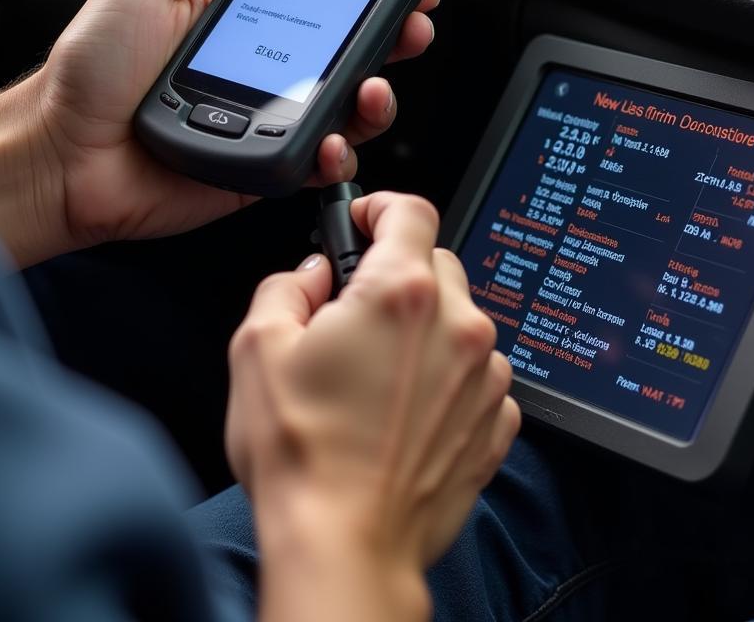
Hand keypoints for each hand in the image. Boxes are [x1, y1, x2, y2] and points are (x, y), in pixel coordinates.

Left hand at [0, 0, 440, 266]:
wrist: (63, 153)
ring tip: (376, 85)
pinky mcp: (266, 169)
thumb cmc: (91, 72)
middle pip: (350, 54)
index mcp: (244, 21)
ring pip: (347, 111)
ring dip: (378, 97)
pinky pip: (317, 163)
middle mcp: (267, 71)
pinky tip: (335, 138)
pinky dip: (339, 154)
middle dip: (394, 37)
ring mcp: (270, 120)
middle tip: (413, 23)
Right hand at [225, 192, 520, 621]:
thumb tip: (310, 274)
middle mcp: (456, 326)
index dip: (382, 207)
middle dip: (398, 274)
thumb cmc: (303, 454)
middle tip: (356, 313)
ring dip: (426, 330)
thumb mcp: (257, 349)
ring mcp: (484, 375)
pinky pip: (478, 373)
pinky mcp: (496, 420)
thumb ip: (285, 287)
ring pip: (460, 320)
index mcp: (400, 294)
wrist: (345, 545)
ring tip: (378, 377)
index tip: (365, 220)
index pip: (411, 210)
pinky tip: (406, 410)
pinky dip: (448, 377)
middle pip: (436, 264)